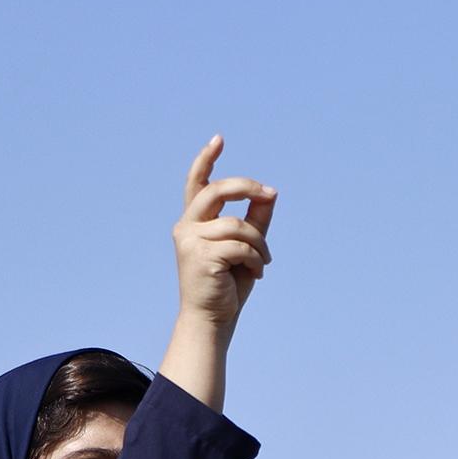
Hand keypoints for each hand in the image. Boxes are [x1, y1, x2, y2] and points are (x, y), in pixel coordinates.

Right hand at [172, 135, 275, 333]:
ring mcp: (190, 241)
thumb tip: (270, 193)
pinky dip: (256, 259)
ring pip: (237, 225)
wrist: (213, 319)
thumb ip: (256, 220)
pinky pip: (241, 246)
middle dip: (246, 187)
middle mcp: (186, 227)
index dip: (206, 160)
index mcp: (194, 222)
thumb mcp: (246, 246)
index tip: (219, 139)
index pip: (197, 184)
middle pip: (218, 191)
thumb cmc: (227, 284)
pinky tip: (256, 273)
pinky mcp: (201, 256)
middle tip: (268, 192)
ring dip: (259, 243)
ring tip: (263, 261)